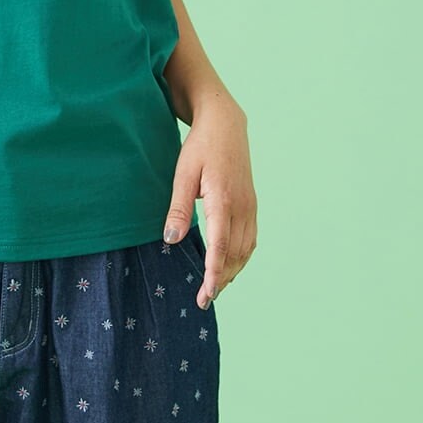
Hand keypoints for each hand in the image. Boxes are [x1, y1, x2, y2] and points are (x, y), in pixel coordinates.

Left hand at [162, 103, 256, 309]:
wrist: (226, 123)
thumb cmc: (200, 146)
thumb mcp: (183, 173)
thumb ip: (178, 209)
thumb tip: (171, 241)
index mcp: (223, 200)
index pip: (221, 248)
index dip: (214, 275)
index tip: (205, 296)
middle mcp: (242, 207)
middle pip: (235, 254)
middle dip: (221, 279)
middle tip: (204, 299)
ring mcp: (250, 206)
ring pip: (245, 250)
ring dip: (232, 271)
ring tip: (215, 287)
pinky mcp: (252, 204)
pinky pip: (250, 239)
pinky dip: (240, 256)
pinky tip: (229, 264)